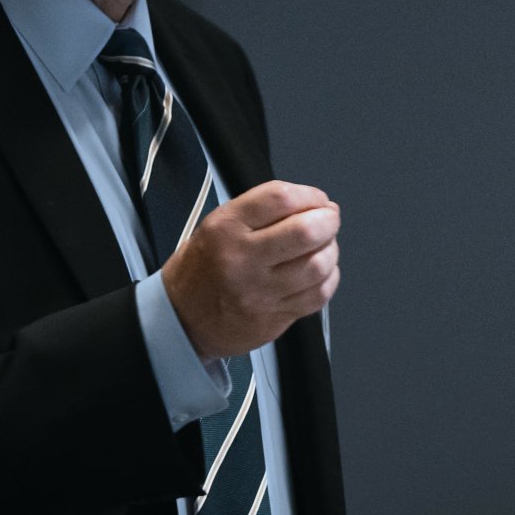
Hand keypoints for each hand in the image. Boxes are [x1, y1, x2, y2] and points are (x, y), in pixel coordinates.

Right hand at [160, 180, 340, 361]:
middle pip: (305, 231)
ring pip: (318, 265)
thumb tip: (316, 204)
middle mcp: (242, 259)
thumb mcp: (218, 225)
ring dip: (331, 250)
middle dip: (328, 220)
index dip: (310, 195)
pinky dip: (329, 278)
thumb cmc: (204, 268)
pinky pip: (318, 296)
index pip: (280, 198)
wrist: (183, 319)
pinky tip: (320, 272)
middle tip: (328, 220)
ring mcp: (259, 292)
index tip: (317, 199)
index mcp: (226, 228)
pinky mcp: (273, 318)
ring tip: (324, 246)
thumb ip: (262, 211)